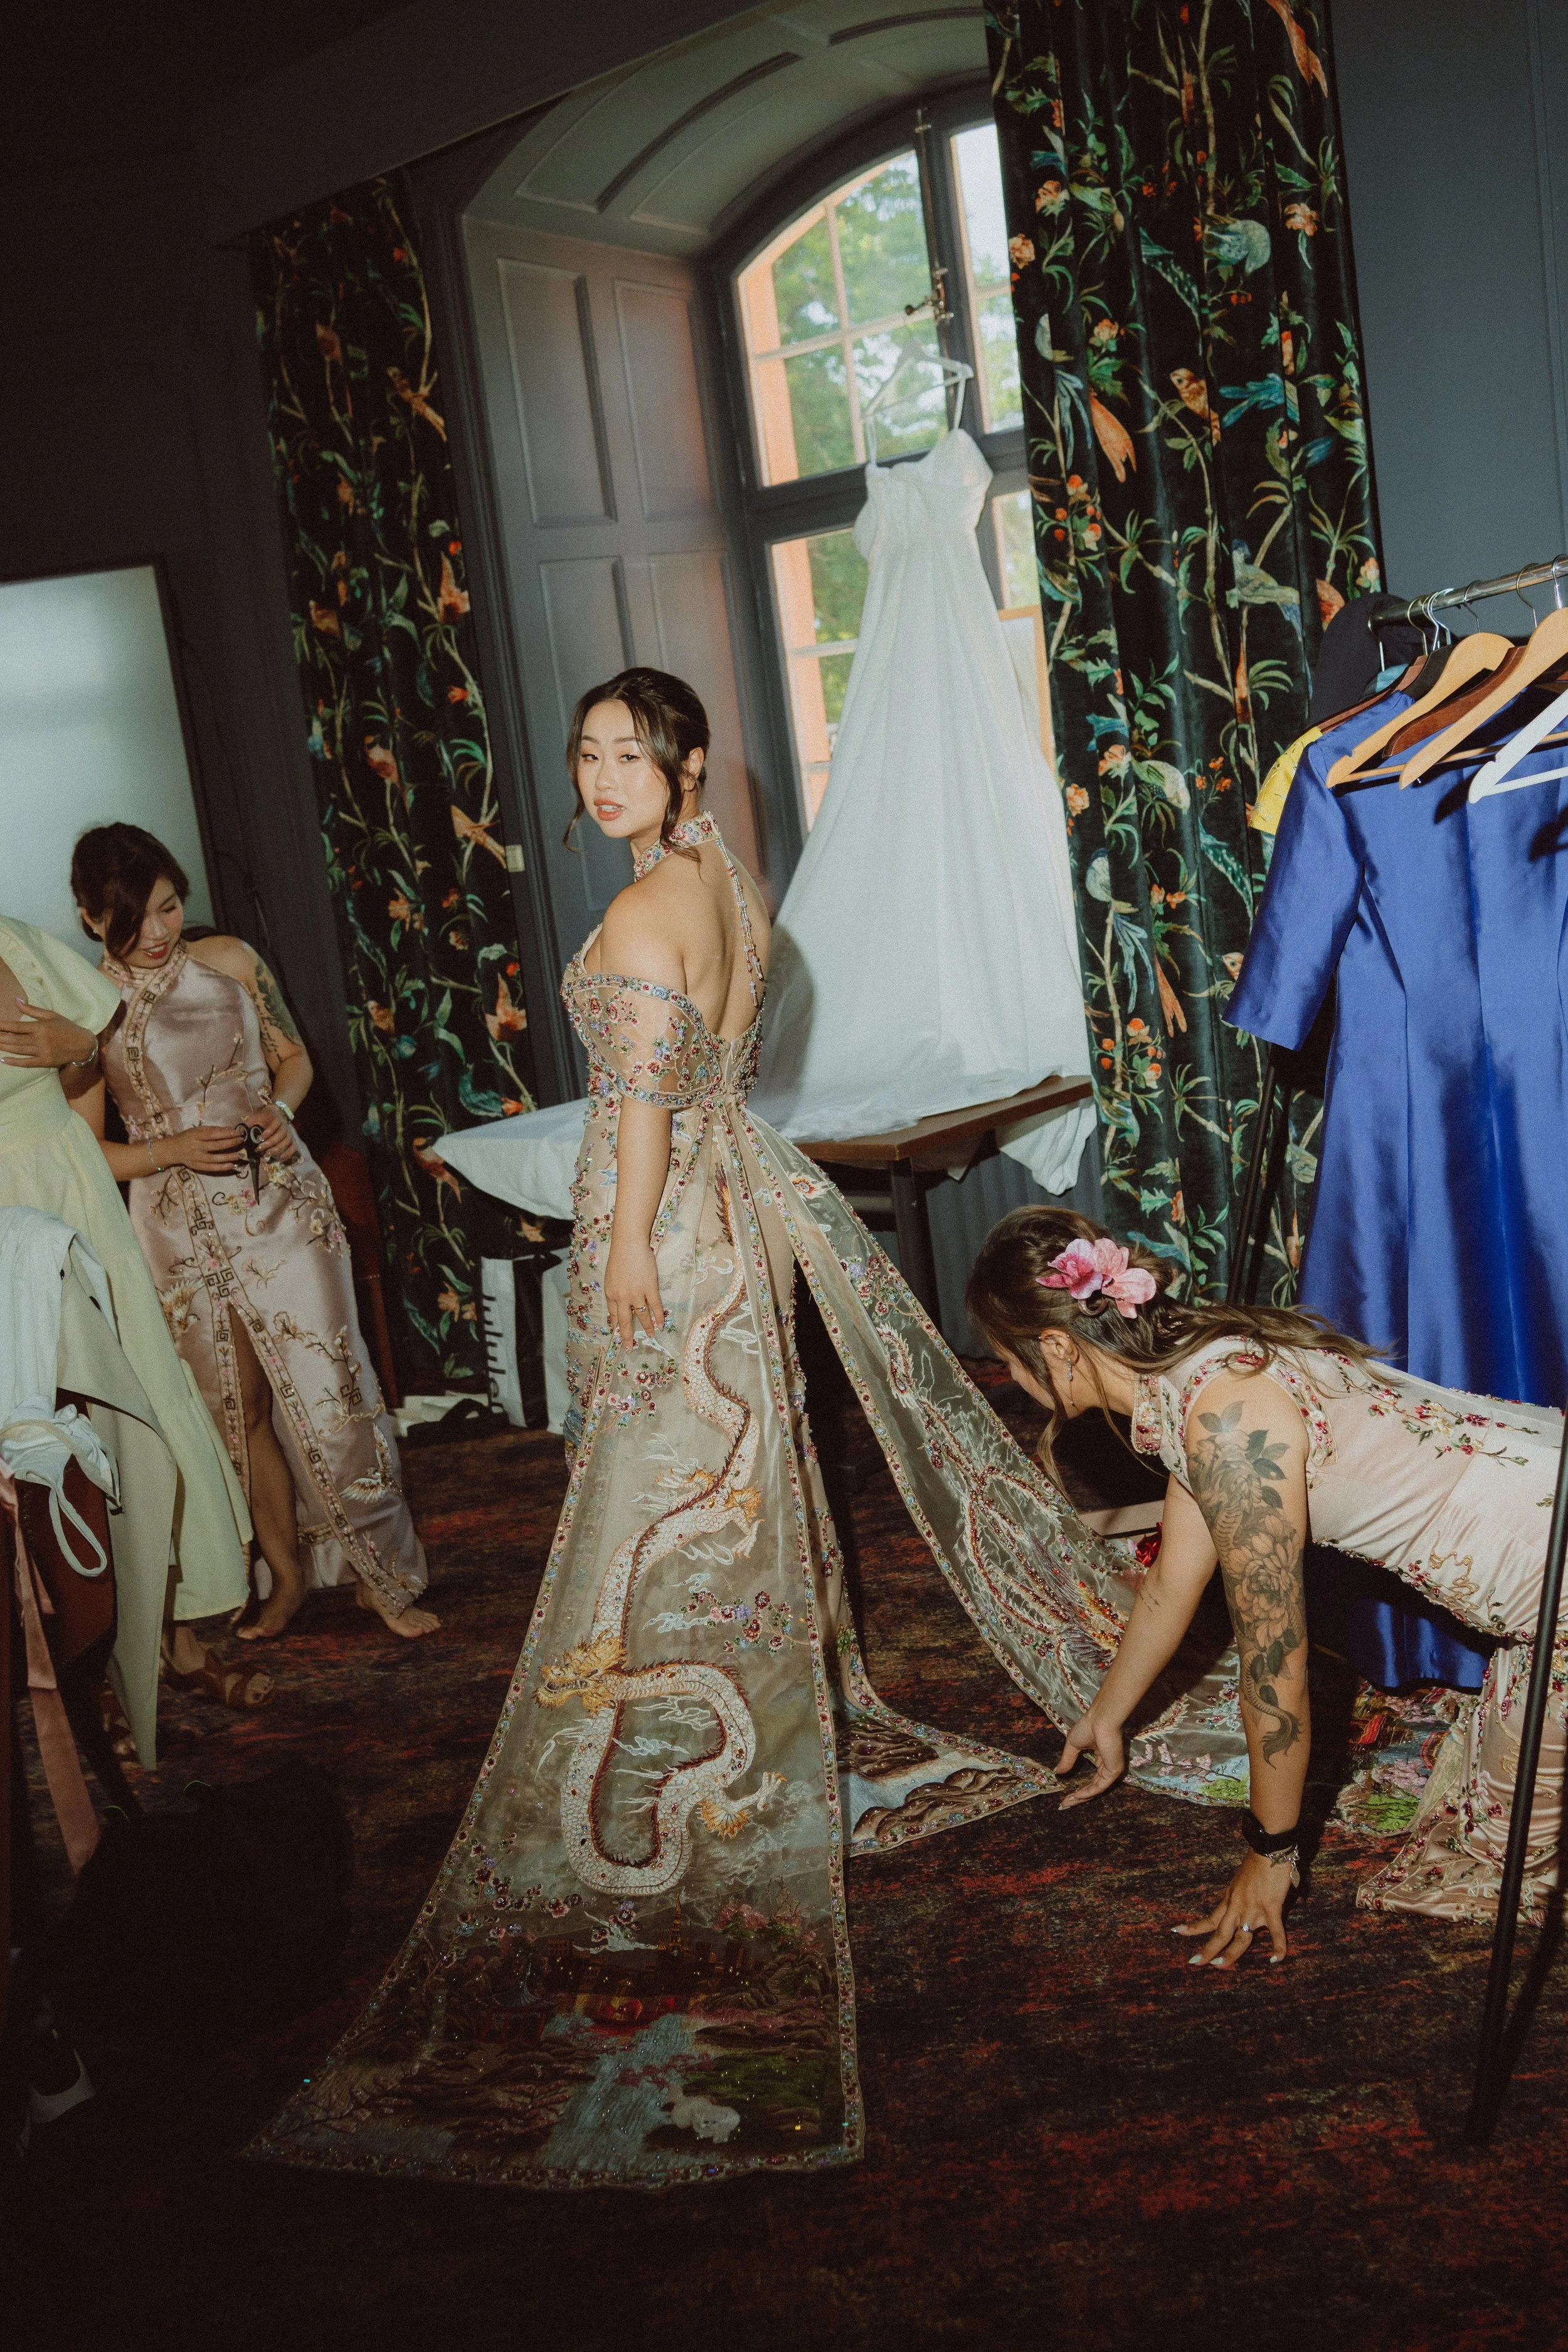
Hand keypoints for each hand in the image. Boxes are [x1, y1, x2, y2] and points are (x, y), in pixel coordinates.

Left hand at [0, 1004, 96, 1067]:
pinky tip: (4, 1060)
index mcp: (41, 1026)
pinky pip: (27, 1063)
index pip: (16, 1026)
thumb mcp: (51, 1015)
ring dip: (4, 1048)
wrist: (83, 1045)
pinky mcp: (45, 1061)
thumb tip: (16, 1000)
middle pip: (14, 1039)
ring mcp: (42, 1051)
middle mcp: (40, 1039)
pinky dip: (15, 1062)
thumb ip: (32, 1010)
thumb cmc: (67, 1027)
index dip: (2, 1026)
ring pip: (18, 1050)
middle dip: (0, 1038)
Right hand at [162, 1125, 246, 1174]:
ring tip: (239, 1154)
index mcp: (196, 1135)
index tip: (238, 1132)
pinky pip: (211, 1168)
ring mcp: (196, 1158)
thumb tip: (229, 1130)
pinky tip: (231, 1165)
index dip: (226, 1133)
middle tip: (241, 1141)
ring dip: (228, 1157)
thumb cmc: (187, 1137)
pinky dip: (222, 1167)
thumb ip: (212, 1130)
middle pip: (216, 1146)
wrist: (173, 1150)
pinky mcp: (197, 1166)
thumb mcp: (197, 1130)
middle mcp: (196, 1147)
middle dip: (230, 1143)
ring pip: (215, 1158)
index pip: (213, 1134)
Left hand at [252, 1106, 297, 1161]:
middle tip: (260, 1149)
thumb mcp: (254, 1118)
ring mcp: (290, 1133)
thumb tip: (238, 1133)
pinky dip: (288, 1154)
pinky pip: (293, 1148)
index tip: (260, 1139)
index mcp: (276, 1118)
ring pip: (288, 1142)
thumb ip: (247, 1125)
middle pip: (282, 1135)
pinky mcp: (292, 1140)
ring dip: (278, 1149)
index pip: (276, 1124)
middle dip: (271, 1143)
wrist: (274, 1114)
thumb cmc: (262, 1118)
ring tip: (267, 1155)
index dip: (269, 1132)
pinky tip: (279, 1159)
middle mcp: (285, 1125)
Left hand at [604, 1238, 664, 1346]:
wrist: (629, 1244)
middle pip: (624, 1321)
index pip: (613, 1314)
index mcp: (610, 1293)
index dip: (616, 1326)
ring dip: (646, 1327)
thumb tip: (620, 1302)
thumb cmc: (620, 1256)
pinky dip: (658, 1317)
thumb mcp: (611, 1276)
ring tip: (651, 1336)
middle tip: (630, 1347)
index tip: (619, 1335)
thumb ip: (615, 1290)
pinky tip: (661, 1324)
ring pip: (641, 1316)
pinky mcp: (649, 1288)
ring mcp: (636, 1293)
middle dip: (627, 1336)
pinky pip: (655, 1306)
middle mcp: (622, 1297)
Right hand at [1054, 1708, 1125, 1808]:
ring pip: (1096, 1789)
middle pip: (1092, 1787)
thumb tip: (1058, 1773)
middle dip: (1078, 1797)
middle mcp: (1106, 1766)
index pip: (1091, 1779)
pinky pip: (1100, 1786)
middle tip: (1064, 1804)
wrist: (1100, 1720)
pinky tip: (1077, 1796)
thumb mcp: (1072, 1745)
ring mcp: (1111, 1769)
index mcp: (1100, 1758)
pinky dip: (1088, 1793)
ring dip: (1081, 1797)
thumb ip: (1067, 1760)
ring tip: (1067, 1802)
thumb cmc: (1088, 1727)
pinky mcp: (1114, 1771)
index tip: (1064, 1796)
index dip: (1079, 1788)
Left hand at [1172, 1849, 1292, 1968]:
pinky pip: (1275, 1932)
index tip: (1178, 1932)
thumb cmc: (1257, 1862)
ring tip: (1220, 1966)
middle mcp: (1238, 1907)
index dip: (1195, 1928)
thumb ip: (1241, 1895)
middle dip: (1207, 1949)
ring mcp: (1253, 1909)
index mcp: (1229, 1899)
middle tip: (1195, 1962)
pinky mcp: (1270, 1908)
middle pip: (1220, 1933)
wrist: (1268, 1850)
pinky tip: (1276, 1960)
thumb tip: (1245, 1902)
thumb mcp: (1240, 1880)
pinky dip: (1278, 1947)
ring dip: (1230, 1954)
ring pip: (1241, 1938)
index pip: (1210, 1919)